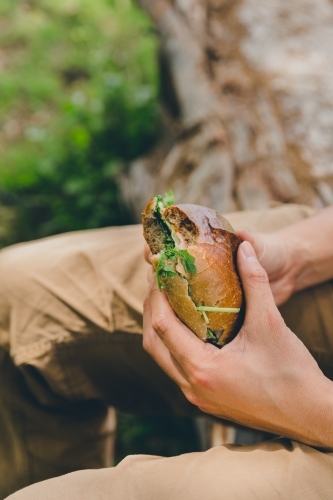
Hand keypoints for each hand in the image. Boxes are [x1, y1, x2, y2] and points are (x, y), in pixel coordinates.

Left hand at [143, 241, 332, 448]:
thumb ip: (255, 282)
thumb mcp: (271, 323)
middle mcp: (192, 386)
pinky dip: (172, 344)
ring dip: (159, 328)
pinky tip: (185, 327)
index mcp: (203, 369)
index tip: (160, 272)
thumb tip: (244, 250)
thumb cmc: (292, 373)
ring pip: (162, 358)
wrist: (309, 414)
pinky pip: (175, 368)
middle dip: (151, 310)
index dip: (157, 296)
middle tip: (157, 282)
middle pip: (153, 343)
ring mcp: (197, 397)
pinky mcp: (205, 399)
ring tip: (167, 300)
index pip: (163, 327)